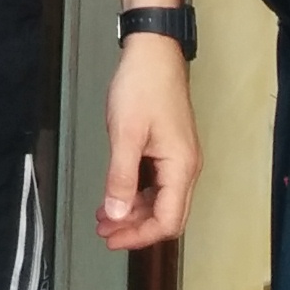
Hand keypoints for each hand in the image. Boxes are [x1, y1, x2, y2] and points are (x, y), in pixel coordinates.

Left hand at [96, 33, 198, 249]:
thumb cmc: (142, 87)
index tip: (111, 239)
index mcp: (181, 167)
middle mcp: (186, 167)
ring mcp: (179, 157)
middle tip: (103, 231)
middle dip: (135, 227)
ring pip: (160, 199)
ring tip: (104, 216)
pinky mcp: (169, 147)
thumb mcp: (126, 134)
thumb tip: (116, 215)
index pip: (168, 221)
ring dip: (133, 210)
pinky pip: (156, 181)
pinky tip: (114, 193)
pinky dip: (135, 191)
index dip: (140, 236)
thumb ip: (121, 177)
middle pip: (166, 214)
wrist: (153, 50)